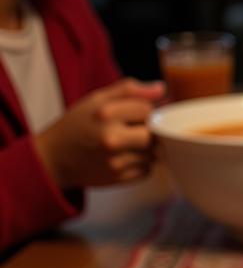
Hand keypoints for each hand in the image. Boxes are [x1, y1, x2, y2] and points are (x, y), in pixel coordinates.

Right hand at [33, 78, 165, 189]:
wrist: (55, 158)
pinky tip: (124, 158)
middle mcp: (111, 139)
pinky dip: (141, 164)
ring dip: (146, 149)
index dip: (144, 111)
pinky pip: (147, 170)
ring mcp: (115, 161)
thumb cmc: (78, 124)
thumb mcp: (97, 99)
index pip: (148, 110)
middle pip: (154, 134)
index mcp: (106, 115)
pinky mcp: (118, 178)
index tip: (132, 115)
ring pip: (153, 154)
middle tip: (133, 130)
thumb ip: (129, 90)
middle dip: (148, 131)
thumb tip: (162, 89)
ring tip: (126, 144)